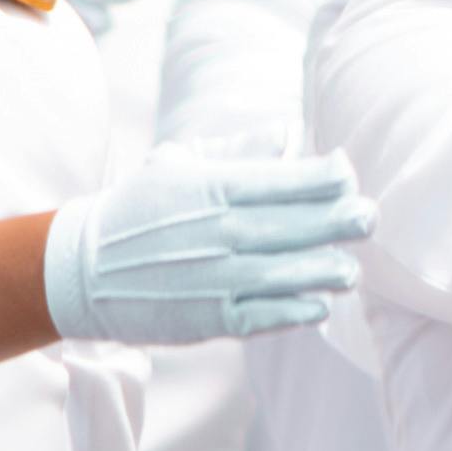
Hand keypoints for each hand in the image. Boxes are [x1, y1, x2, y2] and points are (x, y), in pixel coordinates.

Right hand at [39, 153, 372, 344]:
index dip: (328, 177)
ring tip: (351, 270)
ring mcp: (218, 276)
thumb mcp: (177, 165)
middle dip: (342, 221)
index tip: (349, 175)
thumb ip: (237, 151)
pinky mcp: (212, 317)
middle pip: (299, 224)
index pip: (288, 178)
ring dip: (329, 270)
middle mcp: (220, 230)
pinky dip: (298, 309)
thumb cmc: (136, 210)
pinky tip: (318, 304)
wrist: (81, 269)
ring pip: (291, 272)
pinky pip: (267, 314)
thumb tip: (288, 133)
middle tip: (370, 218)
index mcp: (214, 186)